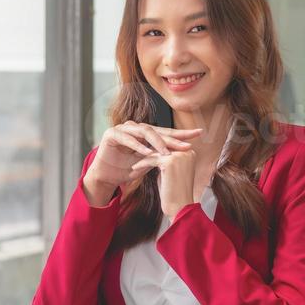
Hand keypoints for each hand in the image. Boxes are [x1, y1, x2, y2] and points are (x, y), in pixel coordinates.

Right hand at [83, 121, 202, 205]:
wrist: (106, 177)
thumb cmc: (126, 170)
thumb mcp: (147, 163)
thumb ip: (160, 156)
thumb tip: (183, 153)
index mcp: (144, 133)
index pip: (165, 132)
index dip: (181, 134)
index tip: (198, 135)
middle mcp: (134, 128)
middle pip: (157, 131)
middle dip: (173, 138)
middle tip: (187, 143)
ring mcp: (123, 129)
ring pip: (144, 132)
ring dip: (156, 142)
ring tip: (167, 152)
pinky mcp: (112, 134)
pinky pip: (128, 139)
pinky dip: (138, 146)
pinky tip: (147, 152)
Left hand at [131, 145, 196, 218]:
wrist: (179, 208)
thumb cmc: (173, 193)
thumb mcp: (171, 172)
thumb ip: (165, 160)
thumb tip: (153, 152)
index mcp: (189, 152)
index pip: (167, 145)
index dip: (153, 151)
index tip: (141, 155)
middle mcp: (187, 151)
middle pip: (161, 146)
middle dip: (146, 153)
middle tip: (134, 156)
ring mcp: (179, 155)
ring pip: (154, 153)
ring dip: (142, 159)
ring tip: (134, 166)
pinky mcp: (170, 161)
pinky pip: (150, 160)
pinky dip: (141, 164)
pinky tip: (134, 169)